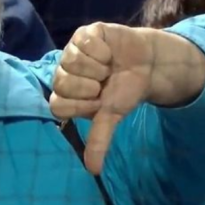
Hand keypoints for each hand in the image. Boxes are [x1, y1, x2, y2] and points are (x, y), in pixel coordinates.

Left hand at [50, 23, 153, 174]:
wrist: (147, 64)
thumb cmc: (124, 91)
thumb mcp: (112, 116)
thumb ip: (99, 139)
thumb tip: (93, 170)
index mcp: (65, 93)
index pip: (57, 105)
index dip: (81, 105)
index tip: (99, 102)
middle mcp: (63, 71)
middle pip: (61, 82)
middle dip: (90, 86)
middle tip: (104, 83)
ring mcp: (71, 51)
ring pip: (72, 61)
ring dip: (98, 67)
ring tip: (108, 67)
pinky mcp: (84, 34)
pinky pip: (84, 42)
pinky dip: (102, 50)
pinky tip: (109, 52)